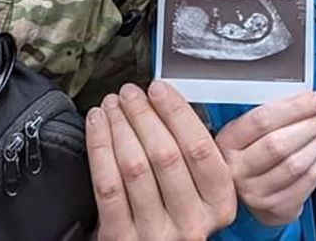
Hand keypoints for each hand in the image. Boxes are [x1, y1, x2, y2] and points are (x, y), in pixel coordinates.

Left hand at [87, 81, 236, 240]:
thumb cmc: (174, 214)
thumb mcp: (199, 190)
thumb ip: (192, 154)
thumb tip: (163, 103)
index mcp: (218, 204)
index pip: (199, 148)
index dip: (176, 112)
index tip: (158, 89)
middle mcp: (191, 222)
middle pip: (165, 154)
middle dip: (143, 114)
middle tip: (129, 93)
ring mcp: (156, 234)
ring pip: (135, 166)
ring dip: (120, 126)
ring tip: (112, 105)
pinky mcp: (122, 239)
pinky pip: (108, 185)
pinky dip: (100, 147)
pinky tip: (97, 125)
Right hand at [215, 91, 315, 226]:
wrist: (247, 194)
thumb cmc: (250, 153)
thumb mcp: (246, 132)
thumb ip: (268, 114)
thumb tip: (304, 98)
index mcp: (228, 142)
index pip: (261, 120)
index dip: (293, 108)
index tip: (315, 99)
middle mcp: (237, 170)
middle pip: (279, 144)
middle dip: (308, 125)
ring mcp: (256, 192)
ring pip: (295, 164)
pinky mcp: (276, 208)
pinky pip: (306, 182)